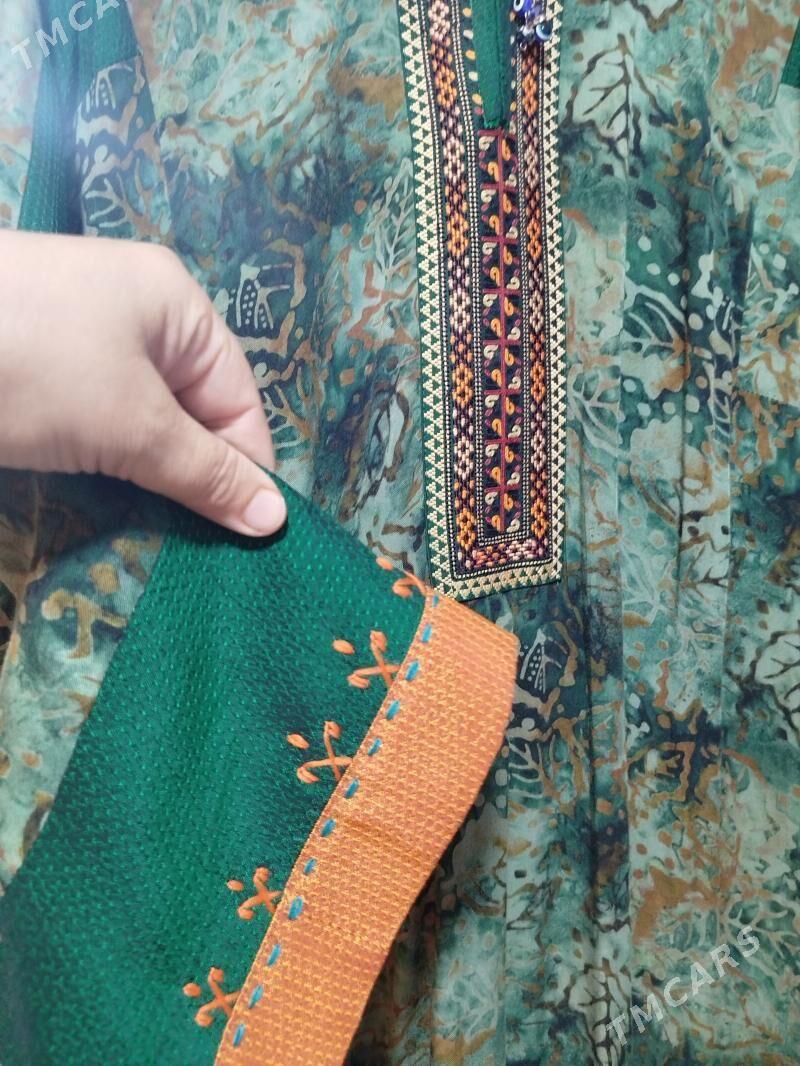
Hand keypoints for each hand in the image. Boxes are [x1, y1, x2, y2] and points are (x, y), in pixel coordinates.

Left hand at [0, 231, 285, 535]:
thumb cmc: (31, 365)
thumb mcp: (132, 424)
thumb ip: (206, 473)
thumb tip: (277, 521)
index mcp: (175, 305)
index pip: (238, 398)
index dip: (247, 468)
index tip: (251, 538)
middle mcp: (134, 317)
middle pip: (192, 412)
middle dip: (196, 477)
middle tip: (204, 548)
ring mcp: (79, 345)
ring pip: (141, 426)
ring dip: (150, 479)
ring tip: (161, 535)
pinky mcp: (36, 376)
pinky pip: (95, 427)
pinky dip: (105, 467)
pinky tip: (109, 504)